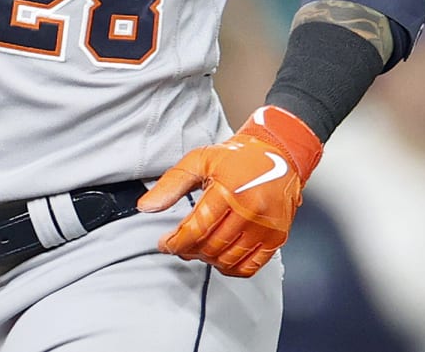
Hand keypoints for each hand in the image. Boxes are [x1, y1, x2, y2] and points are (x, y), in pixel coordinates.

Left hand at [137, 105, 322, 277]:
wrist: (278, 155)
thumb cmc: (237, 157)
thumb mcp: (199, 161)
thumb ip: (171, 185)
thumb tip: (146, 206)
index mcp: (230, 191)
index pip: (197, 228)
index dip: (176, 241)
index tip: (164, 244)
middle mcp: (251, 211)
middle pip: (211, 246)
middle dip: (189, 250)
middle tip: (179, 246)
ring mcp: (266, 227)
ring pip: (229, 259)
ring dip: (207, 260)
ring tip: (197, 250)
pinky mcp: (277, 238)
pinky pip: (250, 267)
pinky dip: (231, 269)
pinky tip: (219, 259)